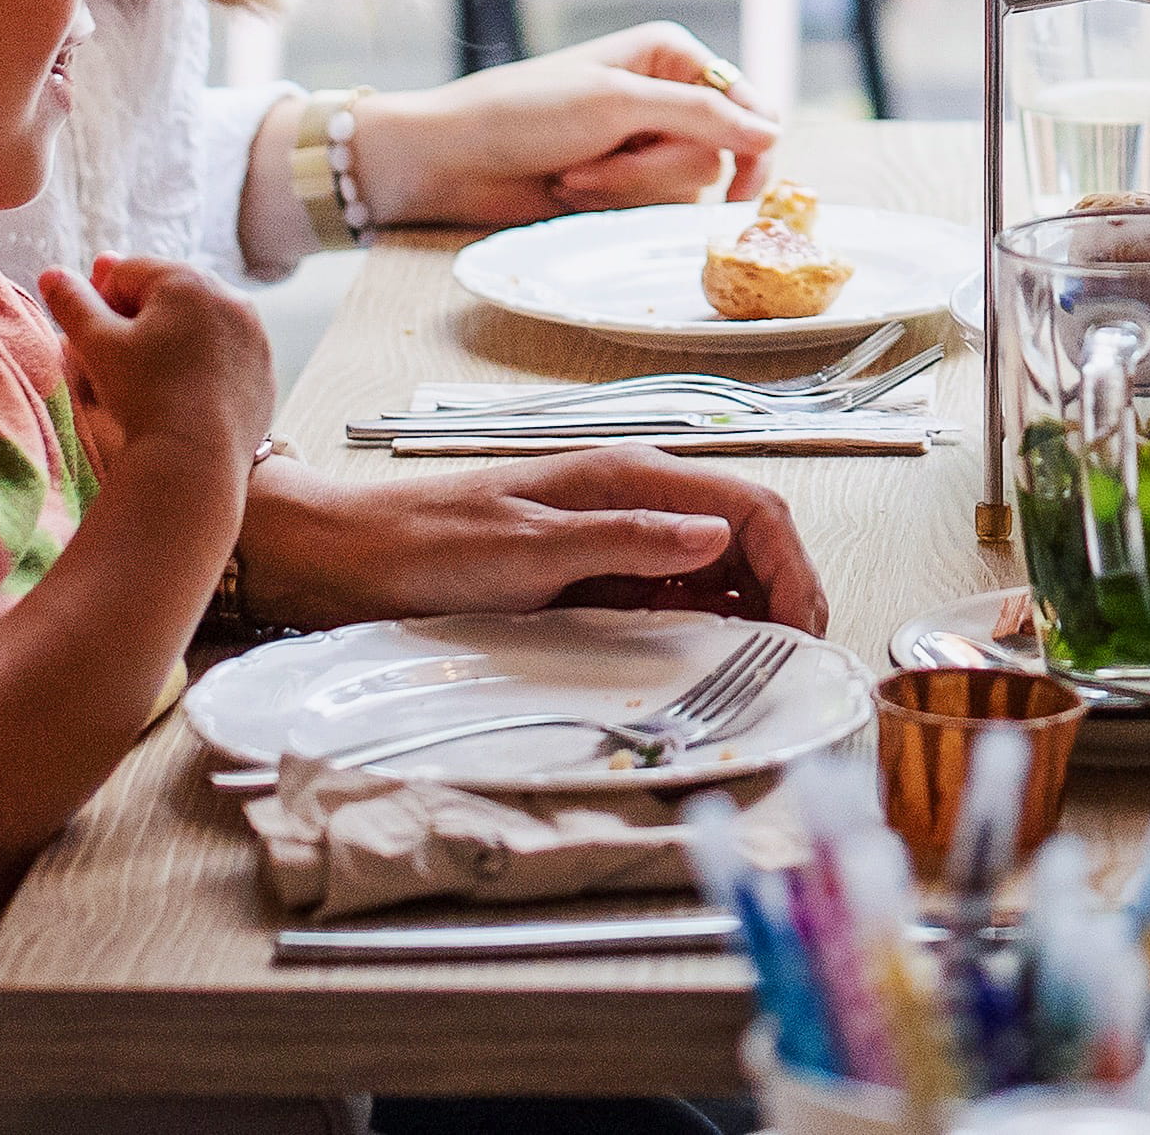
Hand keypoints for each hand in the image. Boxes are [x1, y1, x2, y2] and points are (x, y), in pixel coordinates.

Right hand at [41, 255, 276, 482]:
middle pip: (168, 293)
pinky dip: (204, 363)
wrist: (195, 459)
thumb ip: (72, 303)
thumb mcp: (96, 345)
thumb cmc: (142, 395)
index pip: (128, 272)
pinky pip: (226, 353)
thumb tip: (52, 274)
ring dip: (172, 336)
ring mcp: (254, 332)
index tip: (93, 336)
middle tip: (118, 355)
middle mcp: (230, 296)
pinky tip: (183, 393)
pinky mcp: (264, 367)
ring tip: (150, 375)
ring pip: (199, 322)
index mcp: (188, 280)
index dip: (100, 301)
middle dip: (138, 316)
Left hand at [239, 445, 832, 631]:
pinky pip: (668, 603)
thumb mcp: (530, 548)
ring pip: (713, 577)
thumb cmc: (425, 543)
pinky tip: (695, 665)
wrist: (348, 559)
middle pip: (745, 542)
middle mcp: (634, 502)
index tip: (801, 631)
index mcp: (631, 476)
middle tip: (791, 663)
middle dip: (783, 597)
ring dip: (744, 618)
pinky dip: (696, 633)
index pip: (751, 510)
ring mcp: (615, 541)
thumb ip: (627, 540)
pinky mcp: (592, 579)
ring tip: (754, 672)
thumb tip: (718, 540)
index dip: (792, 569)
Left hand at [353, 26, 783, 228]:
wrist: (454, 159)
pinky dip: (613, 204)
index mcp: (671, 56)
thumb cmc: (524, 113)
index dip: (751, 146)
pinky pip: (654, 207)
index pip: (748, 103)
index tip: (742, 192)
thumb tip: (774, 132)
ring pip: (685, 185)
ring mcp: (646, 144)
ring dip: (626, 189)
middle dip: (655, 169)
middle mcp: (667, 97)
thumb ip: (702, 118)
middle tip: (601, 161)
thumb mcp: (617, 103)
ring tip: (573, 175)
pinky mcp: (624, 186)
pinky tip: (571, 189)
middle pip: (718, 152)